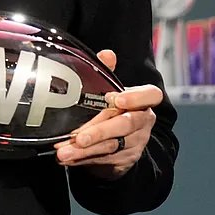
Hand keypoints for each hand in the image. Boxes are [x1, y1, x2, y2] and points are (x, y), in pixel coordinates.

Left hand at [54, 49, 162, 178]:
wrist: (119, 143)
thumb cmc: (113, 110)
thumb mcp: (110, 91)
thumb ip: (108, 73)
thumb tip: (106, 54)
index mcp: (143, 101)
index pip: (151, 95)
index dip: (135, 97)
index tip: (114, 99)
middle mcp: (143, 121)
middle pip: (125, 124)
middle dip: (99, 131)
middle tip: (78, 137)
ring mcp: (136, 142)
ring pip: (112, 145)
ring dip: (85, 150)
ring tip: (63, 151)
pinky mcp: (125, 159)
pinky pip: (104, 159)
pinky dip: (84, 159)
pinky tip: (68, 158)